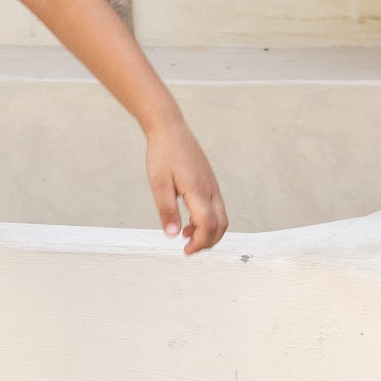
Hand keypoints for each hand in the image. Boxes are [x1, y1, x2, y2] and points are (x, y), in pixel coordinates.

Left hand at [145, 120, 227, 254]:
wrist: (170, 129)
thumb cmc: (163, 154)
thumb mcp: (159, 183)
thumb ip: (166, 210)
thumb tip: (172, 235)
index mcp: (198, 191)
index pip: (208, 225)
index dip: (199, 243)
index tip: (185, 251)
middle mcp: (211, 190)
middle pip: (221, 225)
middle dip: (207, 242)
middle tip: (188, 249)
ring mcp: (213, 186)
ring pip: (222, 217)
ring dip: (209, 232)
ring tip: (187, 237)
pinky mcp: (210, 182)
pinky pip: (216, 208)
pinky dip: (208, 221)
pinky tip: (189, 221)